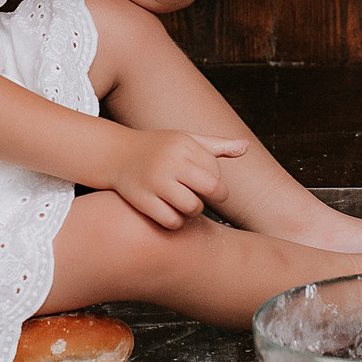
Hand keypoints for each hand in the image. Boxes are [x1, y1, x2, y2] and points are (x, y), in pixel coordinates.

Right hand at [110, 127, 244, 228]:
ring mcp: (155, 181)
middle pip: (211, 188)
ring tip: (185, 203)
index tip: (203, 181)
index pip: (216, 171)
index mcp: (184, 145)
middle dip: (213, 197)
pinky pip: (172, 221)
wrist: (115, 154)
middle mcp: (171, 161)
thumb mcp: (186, 139)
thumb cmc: (158, 148)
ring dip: (193, 210)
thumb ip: (217, 146)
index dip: (214, 181)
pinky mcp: (142, 200)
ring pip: (192, 207)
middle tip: (203, 197)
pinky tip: (170, 211)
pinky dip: (175, 221)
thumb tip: (246, 147)